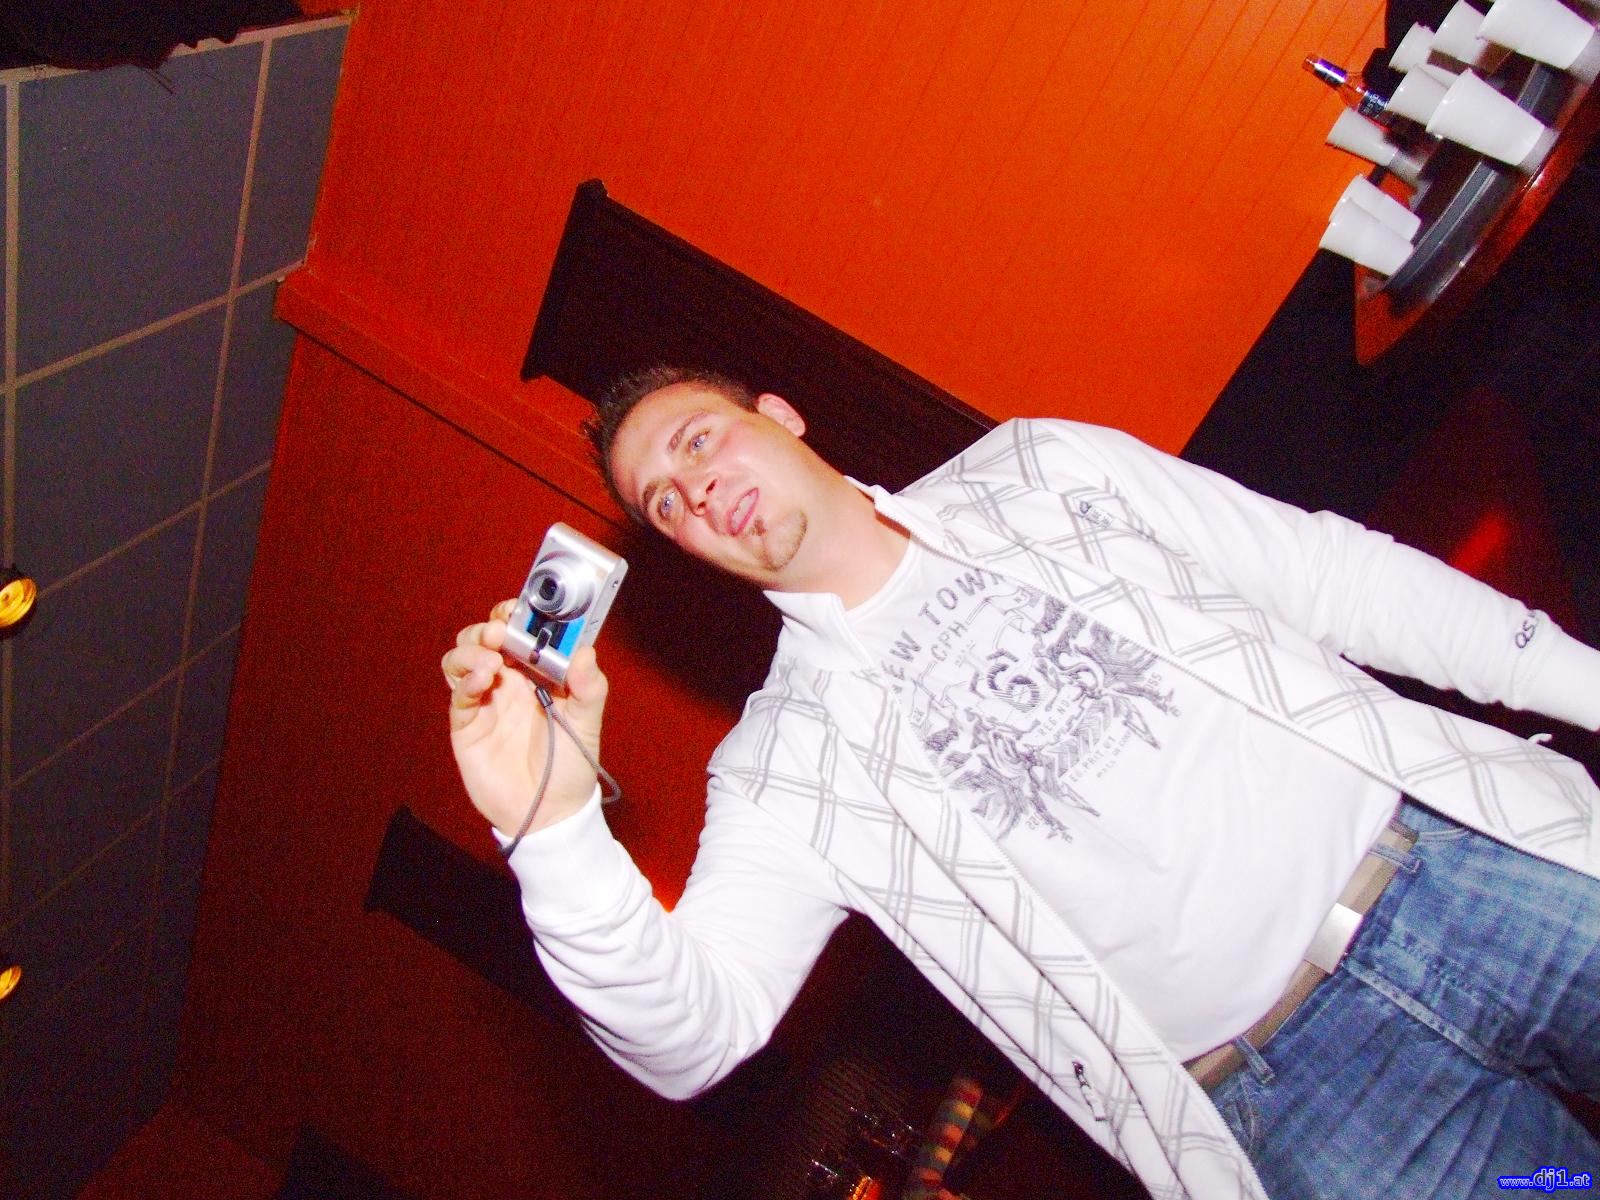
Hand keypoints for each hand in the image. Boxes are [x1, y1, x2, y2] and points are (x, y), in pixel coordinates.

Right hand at [442, 599, 609, 837]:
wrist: (549, 812)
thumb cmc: (570, 764)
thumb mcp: (587, 723)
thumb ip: (589, 687)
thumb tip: (585, 652)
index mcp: (538, 672)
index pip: (521, 631)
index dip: (517, 614)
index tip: (519, 607)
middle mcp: (509, 680)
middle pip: (485, 636)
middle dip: (490, 626)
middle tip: (500, 631)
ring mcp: (486, 700)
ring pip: (462, 657)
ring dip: (472, 648)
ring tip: (492, 661)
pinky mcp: (468, 723)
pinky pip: (458, 692)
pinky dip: (466, 678)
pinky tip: (483, 680)